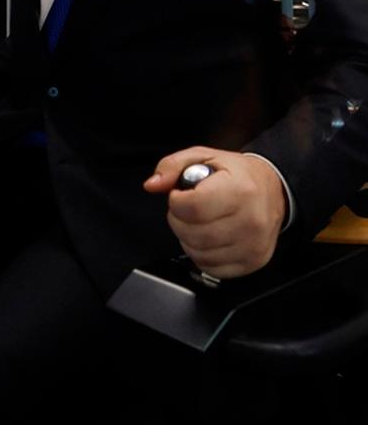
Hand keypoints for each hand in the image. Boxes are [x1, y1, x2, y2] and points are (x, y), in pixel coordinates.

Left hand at [144, 147, 285, 278]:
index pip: (193, 207)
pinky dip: (201, 254)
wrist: (273, 189)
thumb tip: (153, 184)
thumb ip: (171, 166)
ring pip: (199, 253)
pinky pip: (211, 268)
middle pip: (193, 233)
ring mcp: (253, 245)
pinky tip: (208, 237)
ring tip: (199, 221)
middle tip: (187, 208)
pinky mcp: (253, 262)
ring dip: (188, 238)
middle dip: (178, 220)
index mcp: (239, 190)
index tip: (180, 195)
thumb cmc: (235, 174)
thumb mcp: (201, 156)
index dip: (176, 201)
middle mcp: (251, 220)